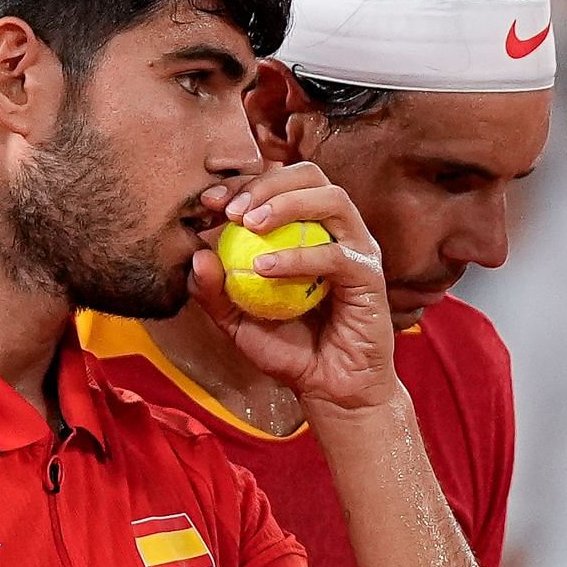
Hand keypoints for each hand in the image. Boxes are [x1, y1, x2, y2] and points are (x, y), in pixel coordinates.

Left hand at [190, 163, 396, 411]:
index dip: (243, 184)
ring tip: (249, 226)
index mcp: (308, 229)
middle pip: (309, 176)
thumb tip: (197, 254)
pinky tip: (264, 268)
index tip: (209, 202)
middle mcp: (336, 230)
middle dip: (266, 184)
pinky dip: (298, 255)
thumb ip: (214, 292)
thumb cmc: (289, 351)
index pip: (279, 185)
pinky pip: (336, 253)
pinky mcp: (370, 273)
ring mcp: (356, 248)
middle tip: (232, 211)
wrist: (330, 390)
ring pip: (331, 199)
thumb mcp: (237, 323)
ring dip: (286, 204)